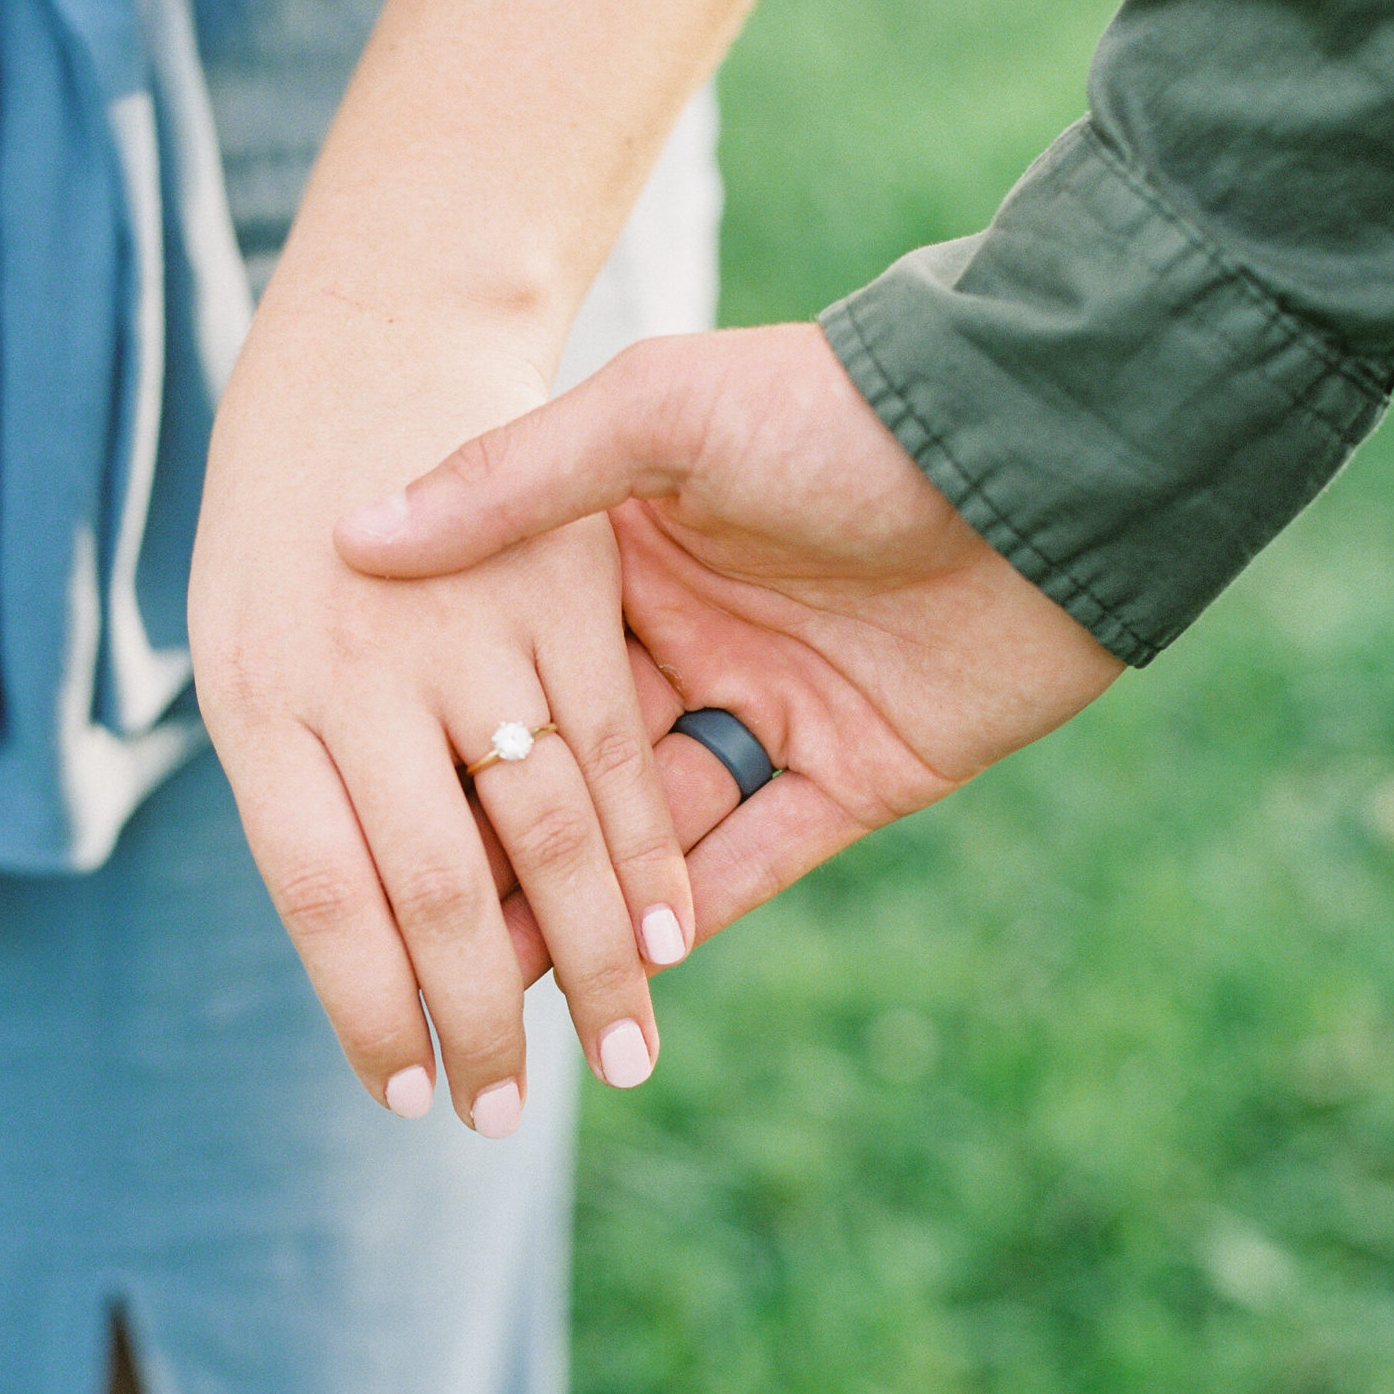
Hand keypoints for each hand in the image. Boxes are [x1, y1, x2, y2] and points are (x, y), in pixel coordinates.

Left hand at [187, 322, 693, 1133]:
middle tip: (506, 1115)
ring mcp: (470, 632)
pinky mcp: (563, 594)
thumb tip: (340, 936)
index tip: (403, 1092)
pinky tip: (668, 933)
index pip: (316, 893)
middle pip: (433, 886)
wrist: (367, 334)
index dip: (361, 1005)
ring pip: (543, 832)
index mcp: (258, 697)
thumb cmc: (280, 511)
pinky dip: (646, 848)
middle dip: (478, 1017)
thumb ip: (295, 779)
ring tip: (617, 1056)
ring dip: (588, 958)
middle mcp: (359, 673)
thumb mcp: (244, 635)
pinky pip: (612, 751)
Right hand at [335, 323, 1122, 941]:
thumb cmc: (837, 410)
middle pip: (574, 769)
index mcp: (628, 553)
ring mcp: (772, 708)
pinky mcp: (857, 773)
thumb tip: (357, 537)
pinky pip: (761, 858)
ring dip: (586, 907)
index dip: (448, 749)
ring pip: (655, 833)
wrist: (1036, 448)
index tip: (368, 817)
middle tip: (419, 933)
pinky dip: (697, 916)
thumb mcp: (661, 412)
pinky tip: (624, 977)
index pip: (517, 673)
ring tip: (499, 983)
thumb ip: (515, 479)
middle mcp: (691, 638)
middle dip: (504, 853)